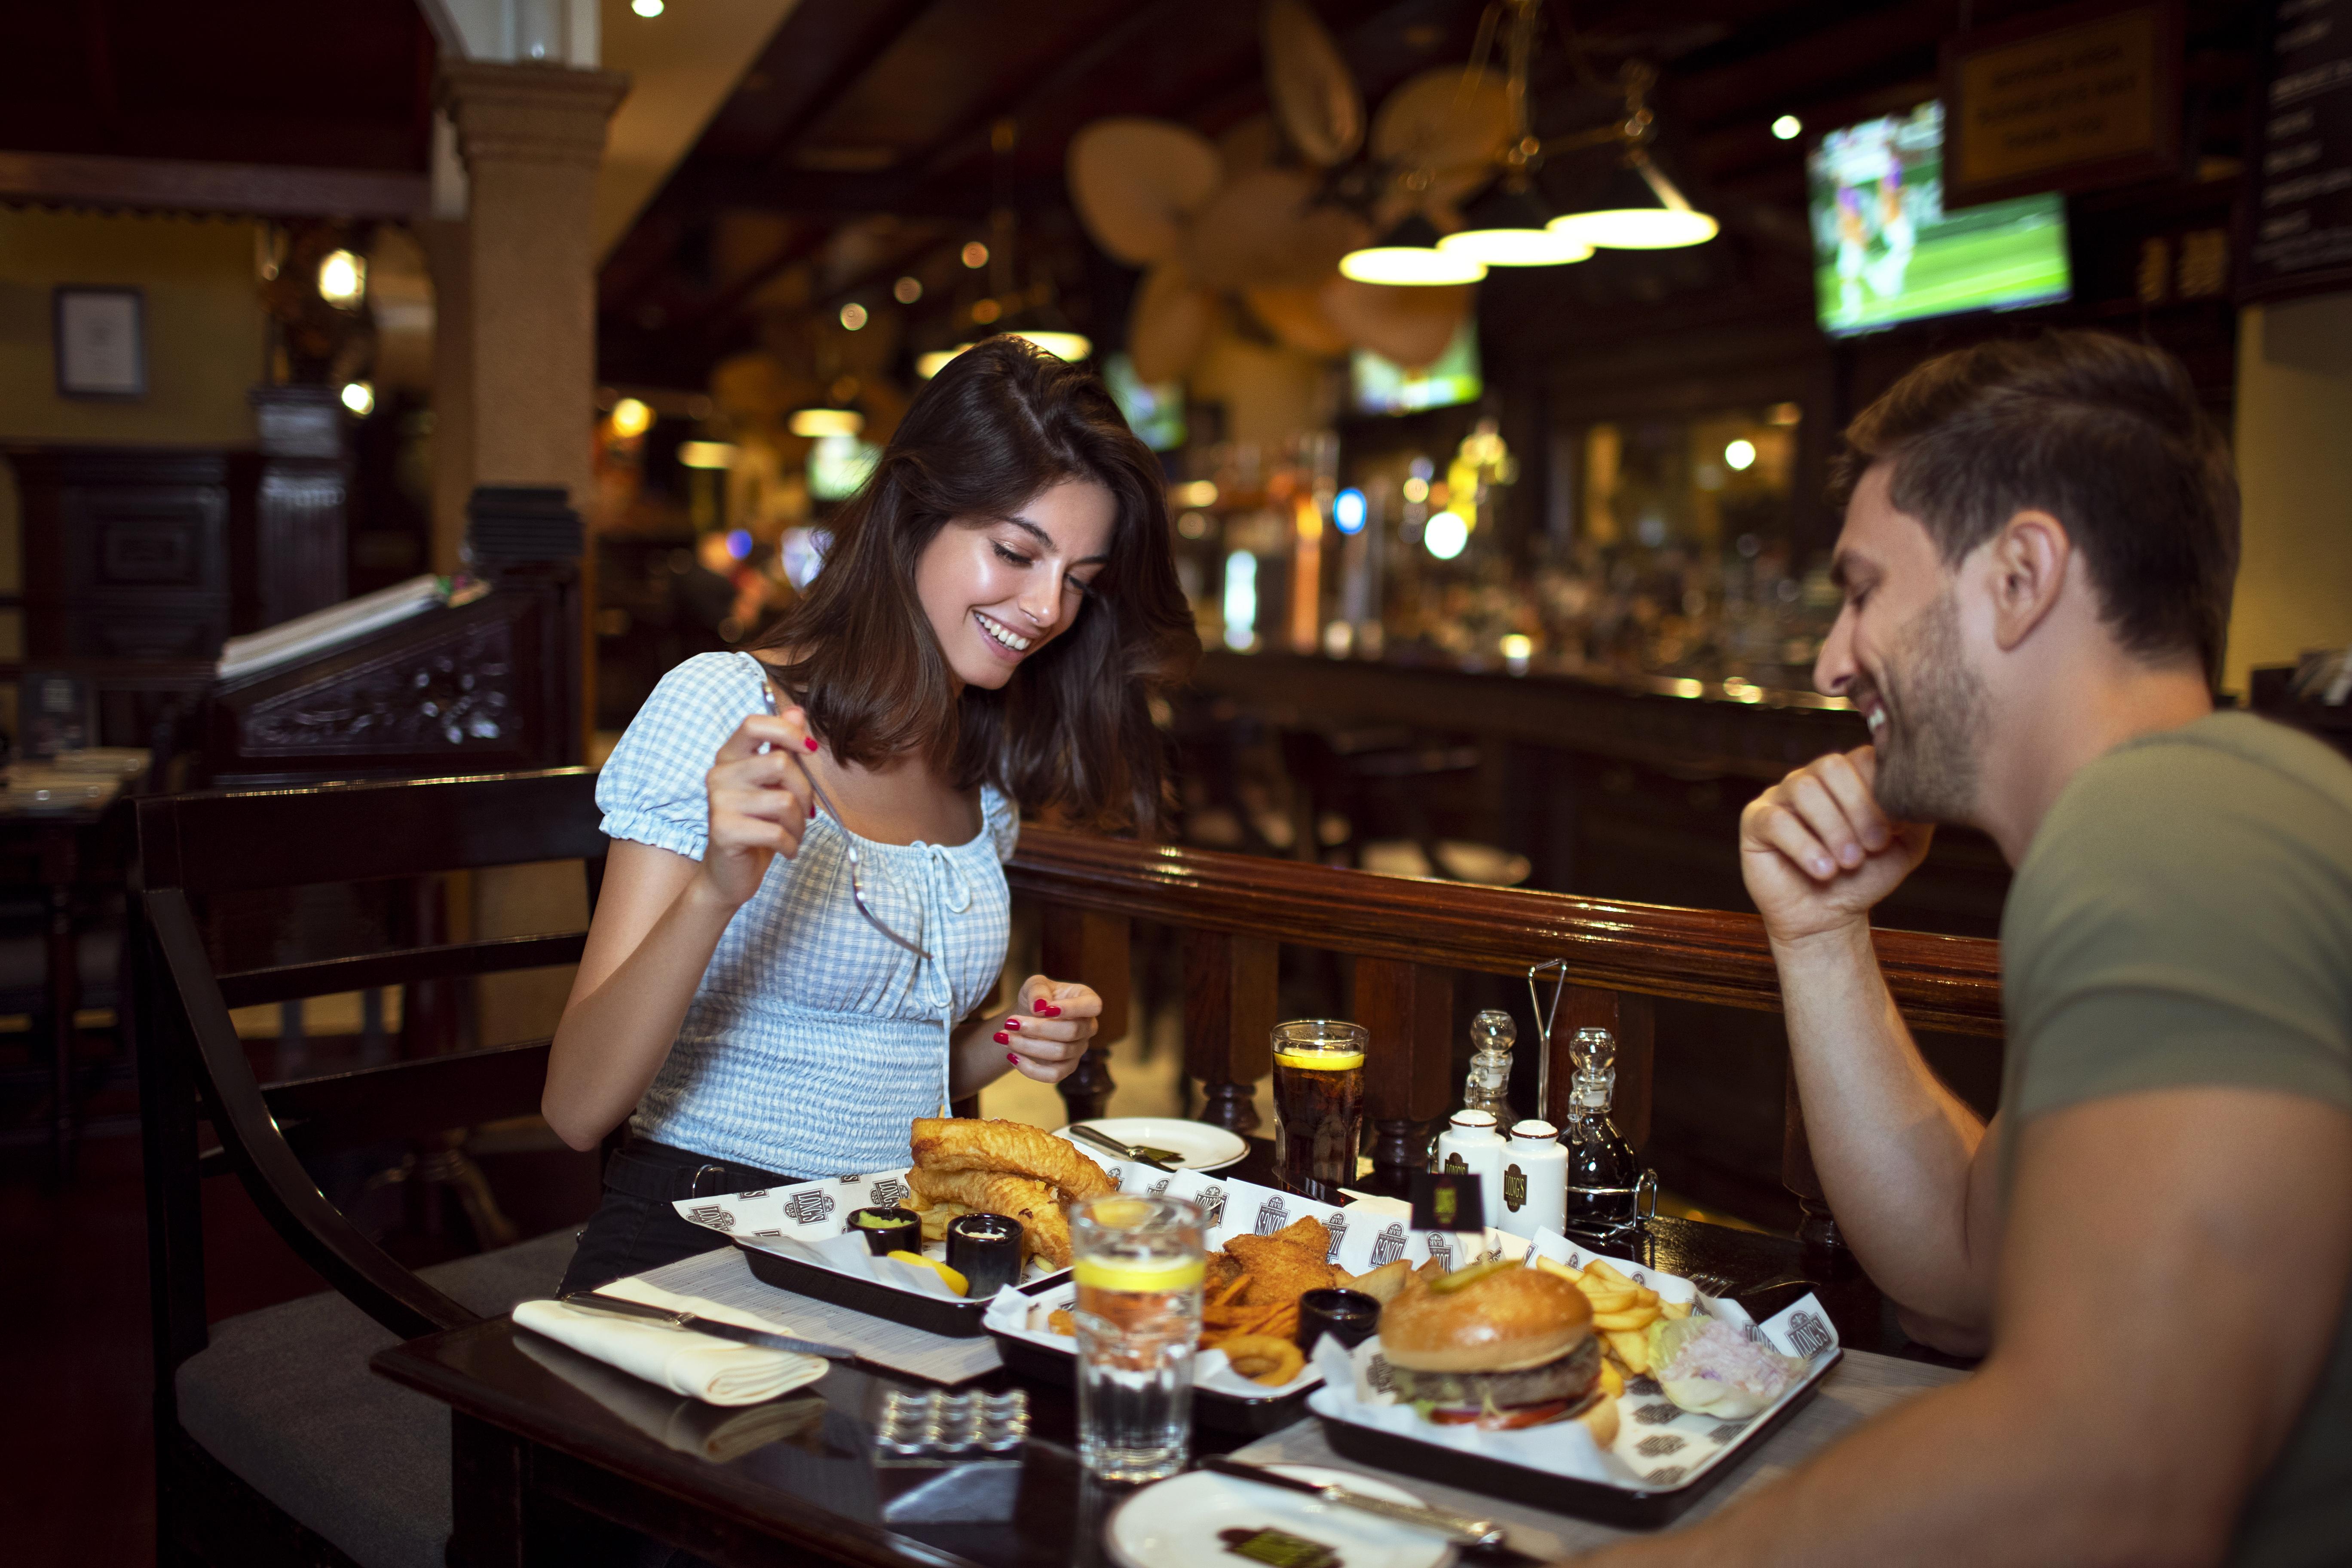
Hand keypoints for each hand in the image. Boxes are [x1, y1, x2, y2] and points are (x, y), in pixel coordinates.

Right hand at [699, 709, 817, 907]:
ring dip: (799, 824)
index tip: (809, 748)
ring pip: (784, 800)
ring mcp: (719, 802)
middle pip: (780, 763)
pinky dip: (791, 845)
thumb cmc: (756, 826)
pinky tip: (784, 850)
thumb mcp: (773, 785)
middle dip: (804, 791)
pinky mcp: (724, 831)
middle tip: (803, 813)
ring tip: (791, 834)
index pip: (754, 724)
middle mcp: (719, 774)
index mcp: (729, 757)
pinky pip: (777, 831)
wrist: (729, 875)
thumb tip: (797, 711)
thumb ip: (782, 748)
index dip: (786, 730)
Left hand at [994, 976, 1100, 1085]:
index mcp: (1087, 1000)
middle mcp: (1088, 1026)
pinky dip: (1030, 1068)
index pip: (1093, 1006)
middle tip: (1010, 1022)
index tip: (1045, 1009)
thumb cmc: (1037, 998)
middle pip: (1072, 1031)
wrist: (1028, 1017)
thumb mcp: (1034, 985)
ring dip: (1027, 1046)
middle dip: (1038, 1028)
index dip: (1072, 1009)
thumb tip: (1040, 1007)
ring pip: (1060, 1053)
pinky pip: (1054, 1075)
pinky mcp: (1066, 1067)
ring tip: (1003, 1036)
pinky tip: (1012, 1056)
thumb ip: (1038, 990)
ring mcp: (1079, 1049)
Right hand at [1739, 745, 1932, 944]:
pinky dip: (1805, 847)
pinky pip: (1776, 820)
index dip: (1880, 790)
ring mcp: (1780, 796)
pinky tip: (1823, 871)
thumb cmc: (1864, 878)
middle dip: (1858, 808)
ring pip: (1804, 789)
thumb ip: (1918, 813)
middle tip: (1872, 847)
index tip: (1894, 829)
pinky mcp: (1756, 821)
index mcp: (1847, 777)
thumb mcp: (1905, 846)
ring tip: (1848, 863)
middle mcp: (1812, 778)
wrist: (1828, 917)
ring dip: (1833, 829)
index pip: (1863, 755)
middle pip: (1832, 765)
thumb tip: (1928, 786)